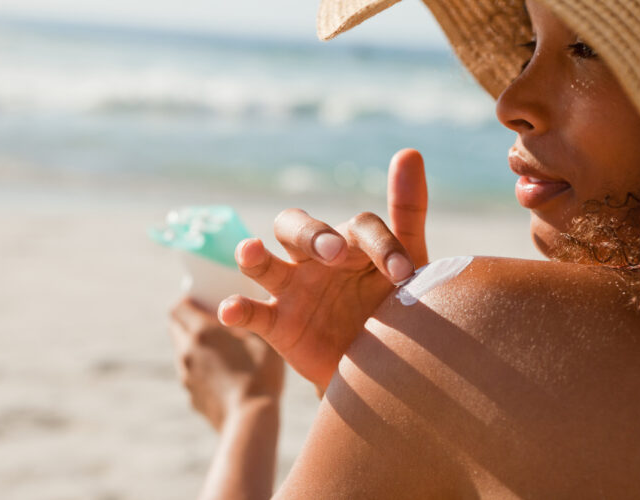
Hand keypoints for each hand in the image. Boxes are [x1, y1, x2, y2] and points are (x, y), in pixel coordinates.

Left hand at [169, 298, 283, 430]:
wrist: (250, 418)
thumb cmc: (261, 373)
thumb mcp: (262, 335)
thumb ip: (249, 316)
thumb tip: (244, 303)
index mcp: (202, 331)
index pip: (178, 306)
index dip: (190, 299)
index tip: (205, 299)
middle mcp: (187, 351)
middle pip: (176, 327)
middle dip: (190, 319)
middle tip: (213, 320)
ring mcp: (186, 375)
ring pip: (183, 351)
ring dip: (195, 345)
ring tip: (222, 348)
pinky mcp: (191, 396)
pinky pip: (192, 373)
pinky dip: (202, 367)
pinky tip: (225, 373)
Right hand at [218, 149, 427, 389]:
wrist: (384, 369)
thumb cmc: (395, 309)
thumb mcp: (409, 263)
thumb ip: (407, 210)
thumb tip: (409, 151)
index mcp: (350, 242)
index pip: (361, 227)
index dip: (382, 246)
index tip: (403, 275)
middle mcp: (316, 258)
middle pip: (296, 226)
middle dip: (311, 234)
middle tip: (332, 254)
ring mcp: (293, 289)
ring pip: (262, 262)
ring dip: (252, 254)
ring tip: (251, 250)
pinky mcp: (277, 324)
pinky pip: (252, 313)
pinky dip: (237, 309)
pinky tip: (230, 310)